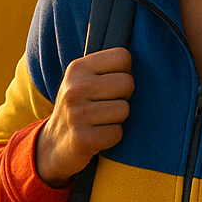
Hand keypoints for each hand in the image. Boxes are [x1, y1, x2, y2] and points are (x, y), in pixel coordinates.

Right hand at [35, 47, 132, 187]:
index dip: (124, 71)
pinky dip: (112, 136)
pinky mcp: (82, 139)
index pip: (122, 57)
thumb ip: (107, 67)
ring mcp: (77, 114)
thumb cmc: (80, 106)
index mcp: (77, 68)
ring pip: (125, 109)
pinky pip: (117, 133)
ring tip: (101, 120)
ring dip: (118, 118)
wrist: (54, 144)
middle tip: (108, 104)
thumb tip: (148, 56)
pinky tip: (98, 134)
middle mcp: (75, 88)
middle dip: (124, 96)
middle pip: (127, 82)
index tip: (112, 83)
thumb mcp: (84, 79)